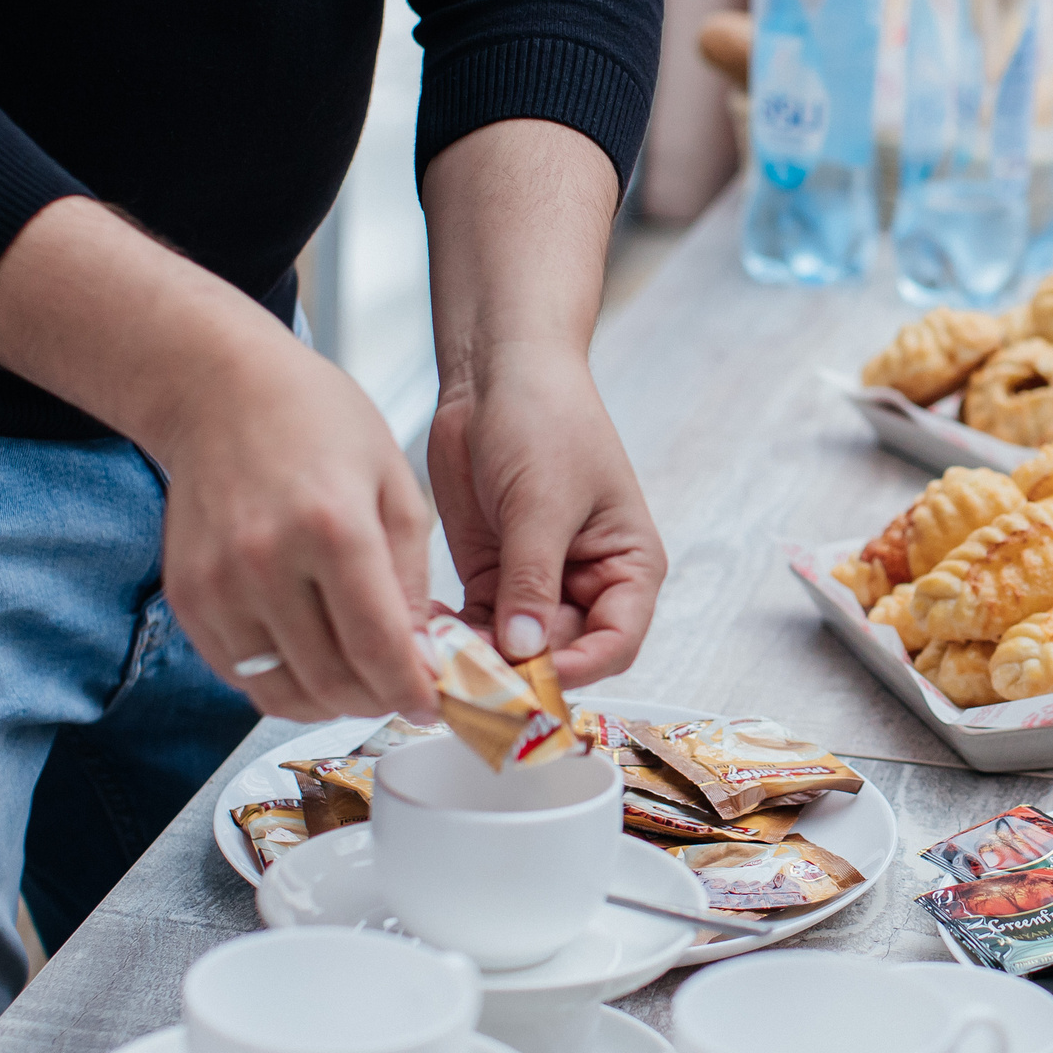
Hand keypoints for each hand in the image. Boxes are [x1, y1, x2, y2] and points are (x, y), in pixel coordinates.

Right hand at [0, 196, 434, 721]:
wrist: (218, 390)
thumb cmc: (317, 422)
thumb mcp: (395, 483)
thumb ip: (413, 575)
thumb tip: (424, 654)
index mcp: (333, 529)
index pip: (379, 647)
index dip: (413, 691)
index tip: (435, 705)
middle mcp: (266, 563)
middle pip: (331, 680)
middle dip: (378, 701)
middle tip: (403, 692)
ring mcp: (218, 585)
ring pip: (282, 691)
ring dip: (331, 702)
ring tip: (362, 680)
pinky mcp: (188, 597)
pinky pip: (241, 674)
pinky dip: (283, 683)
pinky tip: (314, 659)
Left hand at [421, 117, 661, 684]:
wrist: (497, 370)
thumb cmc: (547, 417)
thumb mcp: (542, 501)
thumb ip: (532, 579)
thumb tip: (522, 651)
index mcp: (629, 567)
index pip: (615, 644)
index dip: (574, 671)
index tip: (523, 678)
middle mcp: (588, 584)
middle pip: (561, 657)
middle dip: (516, 673)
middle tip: (466, 683)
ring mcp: (537, 583)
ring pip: (513, 651)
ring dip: (478, 661)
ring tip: (436, 661)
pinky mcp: (492, 576)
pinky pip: (476, 628)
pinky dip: (452, 639)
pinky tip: (422, 635)